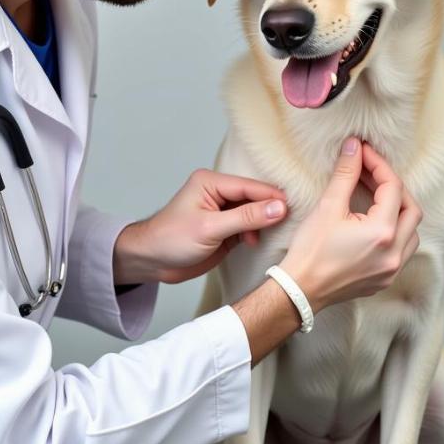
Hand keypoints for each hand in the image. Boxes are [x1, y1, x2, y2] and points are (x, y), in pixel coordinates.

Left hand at [113, 169, 287, 284]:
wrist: (152, 262)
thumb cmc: (170, 239)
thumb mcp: (211, 228)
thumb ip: (246, 218)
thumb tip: (278, 208)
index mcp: (211, 182)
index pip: (249, 187)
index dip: (271, 197)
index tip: (292, 208)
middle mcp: (218, 193)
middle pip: (254, 197)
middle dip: (269, 210)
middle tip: (289, 222)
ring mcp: (223, 211)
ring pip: (254, 213)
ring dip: (262, 224)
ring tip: (267, 236)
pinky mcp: (225, 229)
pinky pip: (248, 227)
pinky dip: (255, 234)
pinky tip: (254, 243)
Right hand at [281, 137, 421, 311]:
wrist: (300, 289)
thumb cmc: (310, 251)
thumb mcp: (328, 207)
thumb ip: (346, 174)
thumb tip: (354, 147)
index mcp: (382, 233)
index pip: (393, 188)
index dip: (379, 165)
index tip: (363, 153)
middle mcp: (395, 253)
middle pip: (412, 209)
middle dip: (394, 187)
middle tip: (372, 174)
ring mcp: (392, 269)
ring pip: (412, 232)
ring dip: (400, 212)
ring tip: (376, 198)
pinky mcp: (384, 279)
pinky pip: (403, 251)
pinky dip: (396, 233)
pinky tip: (376, 224)